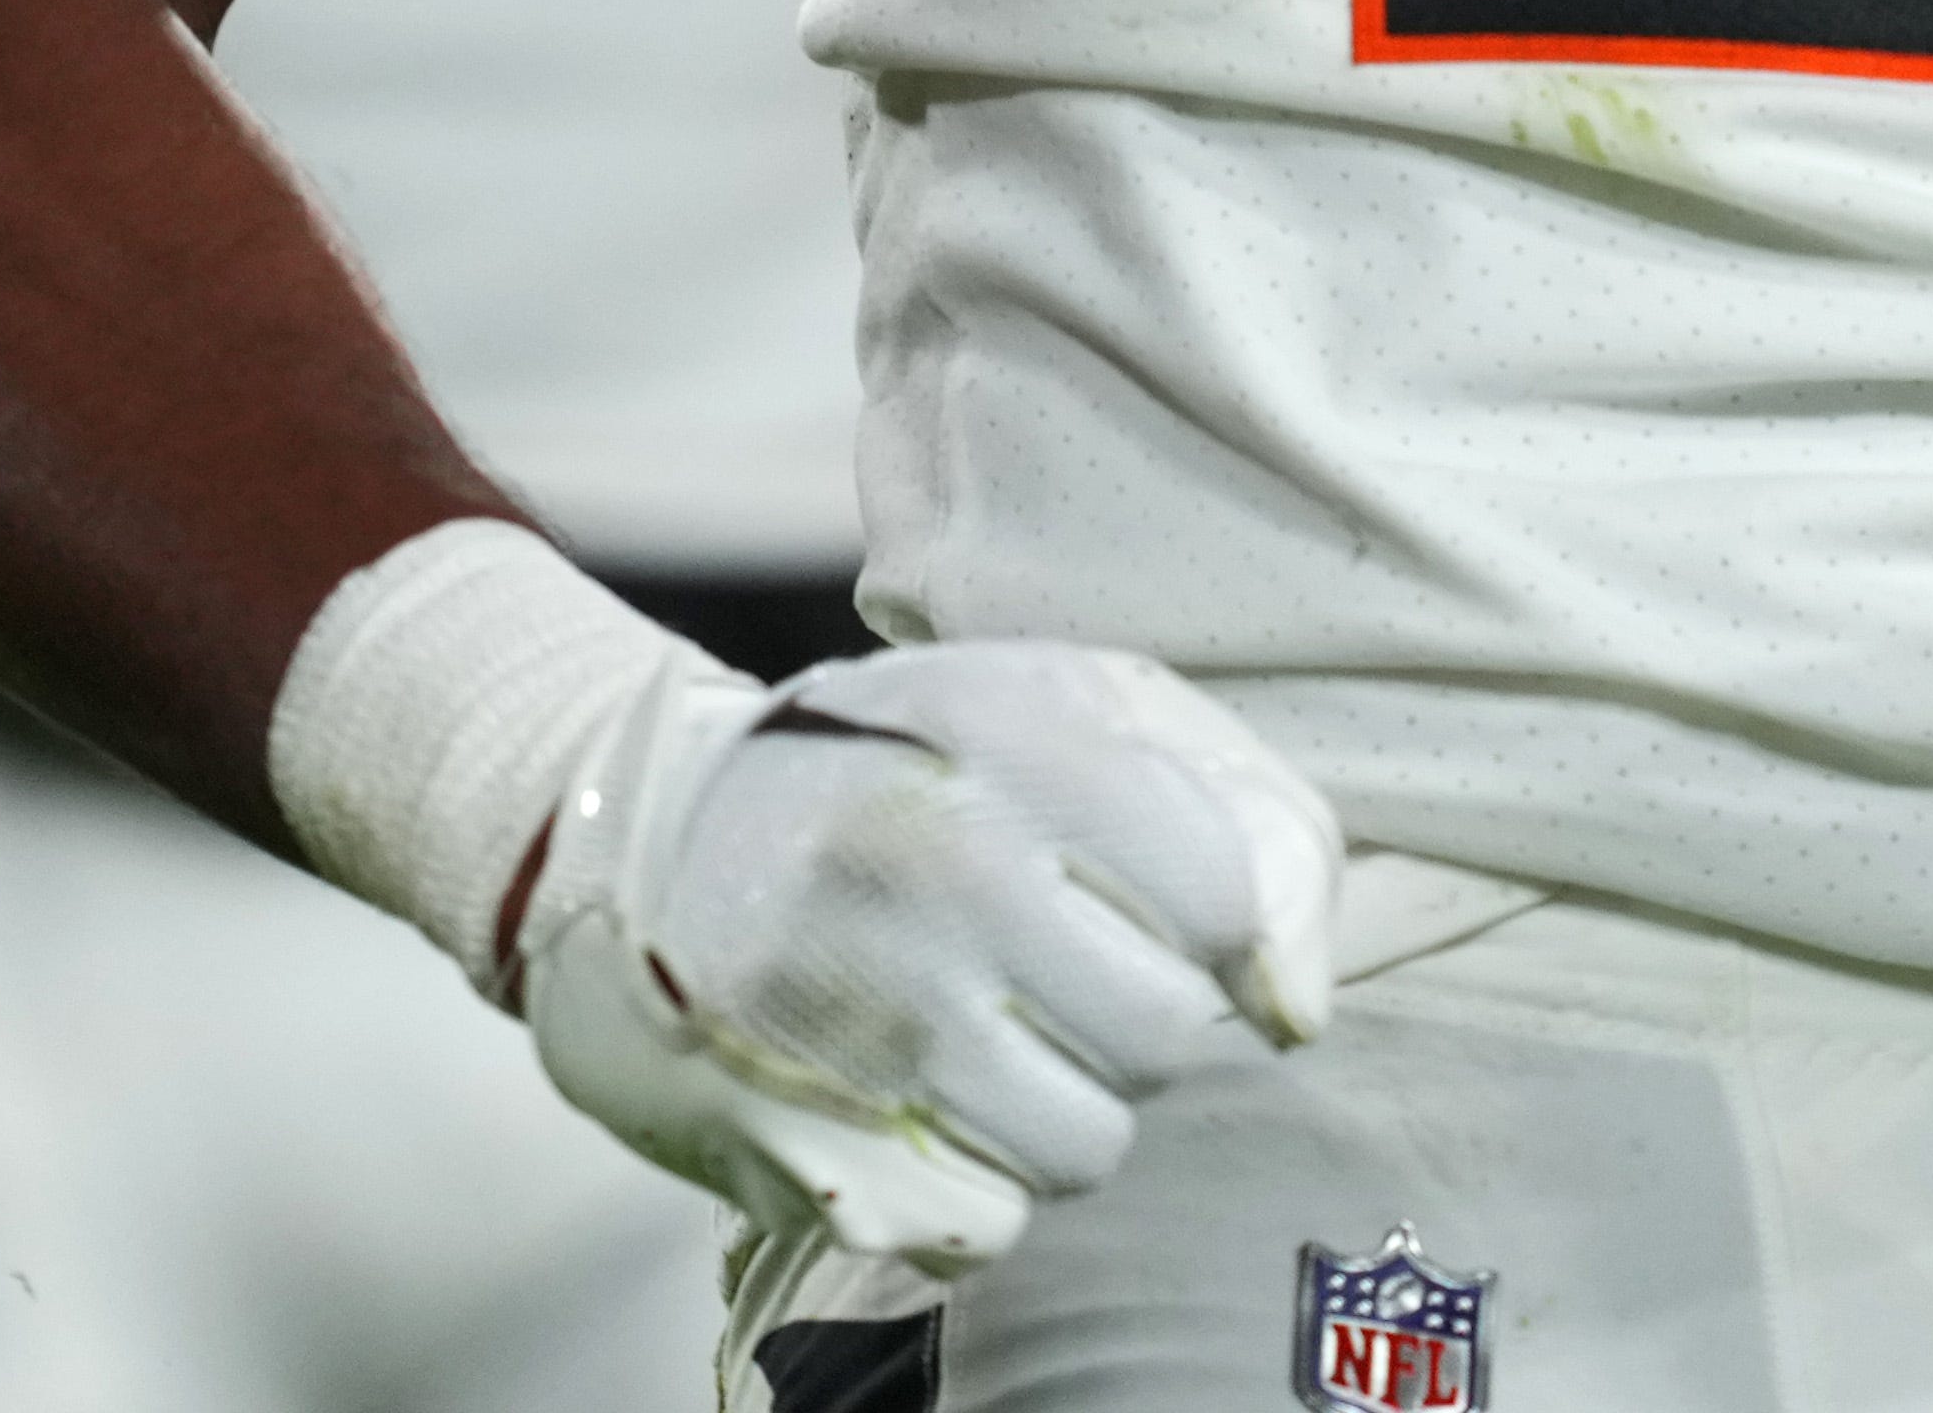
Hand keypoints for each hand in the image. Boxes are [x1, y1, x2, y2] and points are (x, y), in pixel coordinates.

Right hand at [513, 643, 1349, 1279]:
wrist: (632, 831)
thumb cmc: (898, 766)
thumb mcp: (1074, 707)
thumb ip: (1240, 814)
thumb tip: (1300, 1007)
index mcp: (1009, 744)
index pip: (1222, 898)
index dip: (1210, 918)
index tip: (1149, 901)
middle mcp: (934, 876)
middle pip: (1165, 1037)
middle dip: (1138, 1018)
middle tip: (1061, 974)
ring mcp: (859, 1016)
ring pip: (1085, 1148)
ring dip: (1063, 1106)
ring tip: (990, 1034)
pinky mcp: (798, 1135)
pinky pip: (983, 1226)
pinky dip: (976, 1183)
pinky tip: (926, 1101)